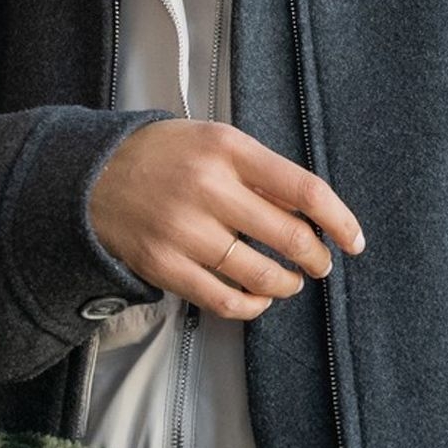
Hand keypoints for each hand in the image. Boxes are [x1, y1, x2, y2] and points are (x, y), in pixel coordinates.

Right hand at [89, 119, 366, 320]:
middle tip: (320, 264)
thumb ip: (262, 171)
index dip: (339, 220)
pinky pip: (223, 300)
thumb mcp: (216, 141)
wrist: (93, 176)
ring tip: (289, 281)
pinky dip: (251, 306)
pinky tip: (257, 299)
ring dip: (286, 284)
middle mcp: (208, 188)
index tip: (353, 240)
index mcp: (228, 149)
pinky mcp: (165, 265)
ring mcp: (184, 230)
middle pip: (288, 237)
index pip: (303, 189)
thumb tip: (314, 215)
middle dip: (316, 258)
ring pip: (259, 274)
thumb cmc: (166, 157)